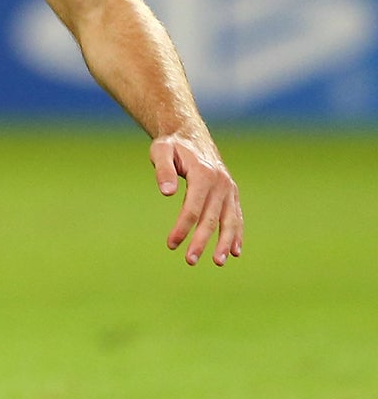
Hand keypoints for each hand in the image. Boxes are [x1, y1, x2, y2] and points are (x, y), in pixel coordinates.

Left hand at [153, 131, 242, 266]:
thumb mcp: (160, 151)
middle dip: (202, 241)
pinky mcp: (232, 194)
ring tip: (217, 262)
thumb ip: (163, 170)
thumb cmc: (172, 146)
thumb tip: (166, 192)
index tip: (171, 244)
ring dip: (224, 243)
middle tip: (189, 260)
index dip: (183, 228)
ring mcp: (229, 189)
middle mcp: (221, 183)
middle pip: (212, 218)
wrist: (191, 136)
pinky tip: (234, 252)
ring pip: (229, 220)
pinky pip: (236, 216)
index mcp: (204, 174)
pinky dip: (237, 234)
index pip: (193, 208)